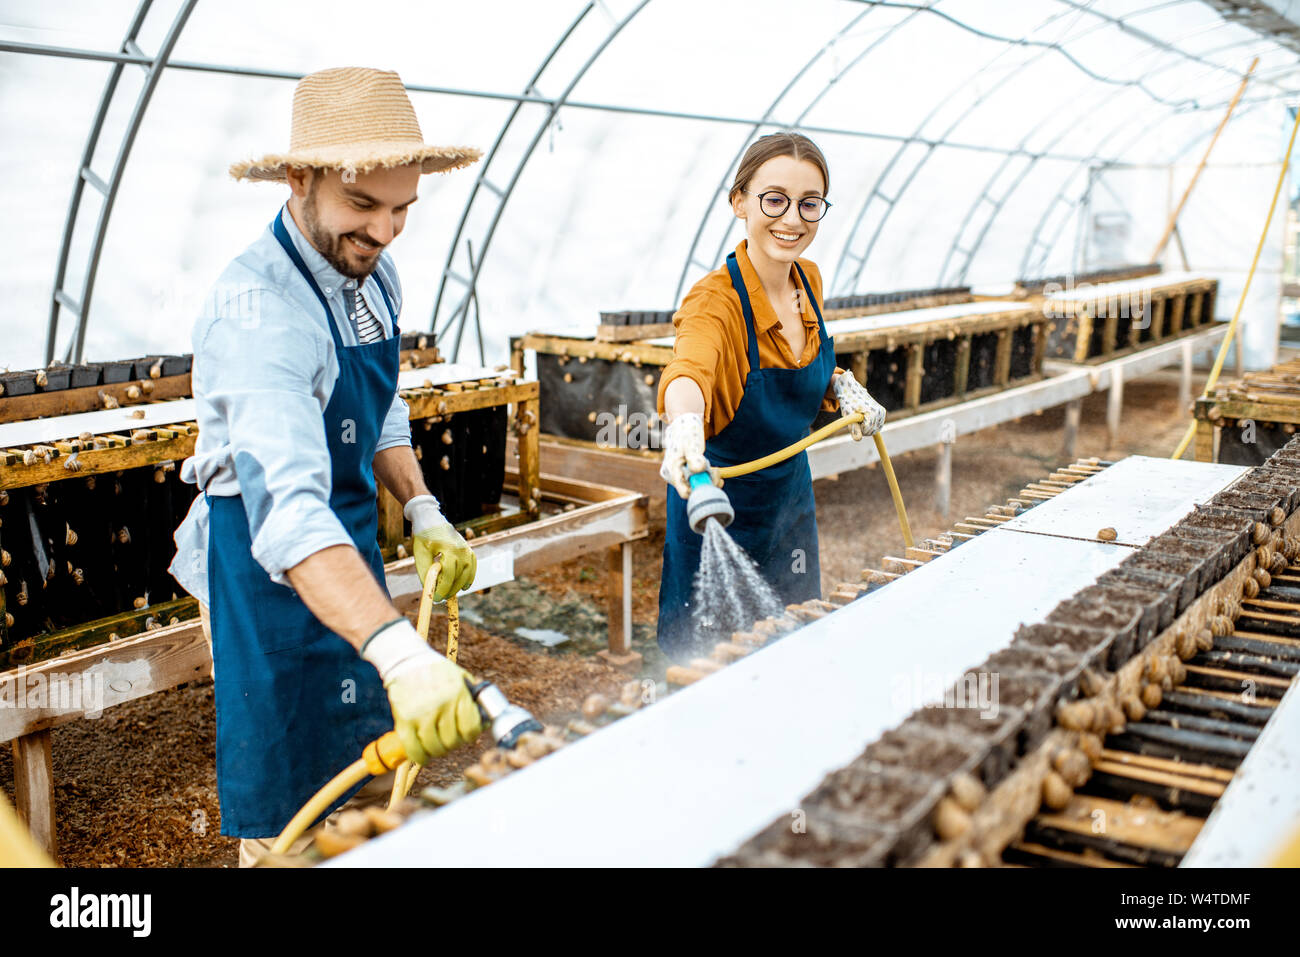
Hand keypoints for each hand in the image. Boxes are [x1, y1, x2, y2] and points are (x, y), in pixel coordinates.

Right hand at [362, 619, 482, 764]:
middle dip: (453, 744)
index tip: (466, 734)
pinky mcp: (404, 720)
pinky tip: (423, 755)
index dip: (470, 735)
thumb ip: (473, 697)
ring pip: (434, 747)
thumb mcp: (461, 677)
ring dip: (437, 751)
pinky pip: (414, 749)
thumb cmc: (436, 670)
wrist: (406, 660)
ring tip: (436, 745)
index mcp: (458, 693)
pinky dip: (420, 756)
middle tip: (449, 740)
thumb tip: (485, 722)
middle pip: (452, 741)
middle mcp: (441, 704)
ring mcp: (421, 714)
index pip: (471, 728)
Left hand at [405, 495, 475, 600]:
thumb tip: (430, 590)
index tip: (436, 598)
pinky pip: (472, 566)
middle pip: (459, 576)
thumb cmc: (423, 536)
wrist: (429, 518)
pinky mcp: (468, 549)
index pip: (449, 575)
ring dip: (459, 586)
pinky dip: (470, 577)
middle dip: (450, 590)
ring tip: (448, 593)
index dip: (443, 589)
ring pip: (467, 574)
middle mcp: (461, 549)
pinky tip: (465, 586)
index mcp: (449, 549)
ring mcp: (467, 549)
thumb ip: (425, 572)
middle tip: (440, 598)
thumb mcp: (420, 554)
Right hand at [659, 412, 716, 498]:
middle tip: (716, 471)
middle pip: (692, 490)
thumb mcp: (690, 442)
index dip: (700, 489)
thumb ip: (694, 456)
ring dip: (708, 480)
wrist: (684, 424)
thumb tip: (699, 470)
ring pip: (696, 486)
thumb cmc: (686, 431)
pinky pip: (697, 481)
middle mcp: (673, 476)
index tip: (711, 477)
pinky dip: (707, 478)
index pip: (685, 492)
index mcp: (671, 471)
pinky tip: (714, 471)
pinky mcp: (687, 473)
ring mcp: (680, 475)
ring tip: (715, 470)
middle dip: (706, 483)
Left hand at [833, 371, 885, 440]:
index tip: (853, 418)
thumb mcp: (848, 416)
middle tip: (856, 417)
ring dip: (866, 427)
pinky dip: (870, 424)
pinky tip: (865, 416)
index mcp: (873, 412)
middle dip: (862, 428)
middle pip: (872, 431)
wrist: (852, 391)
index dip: (858, 427)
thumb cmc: (848, 403)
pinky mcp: (882, 412)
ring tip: (860, 416)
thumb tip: (858, 439)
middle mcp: (880, 412)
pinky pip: (877, 426)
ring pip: (875, 430)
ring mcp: (882, 412)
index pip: (866, 430)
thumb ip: (854, 428)